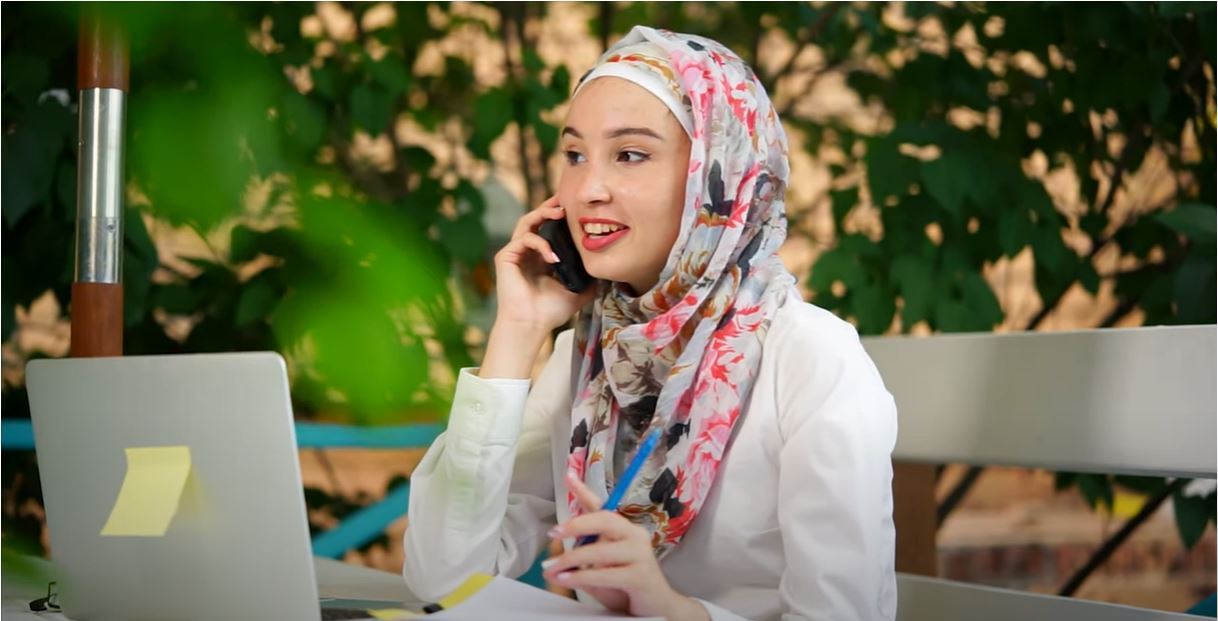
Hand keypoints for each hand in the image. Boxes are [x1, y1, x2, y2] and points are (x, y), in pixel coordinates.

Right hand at [492, 196, 596, 332]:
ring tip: (560, 213)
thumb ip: (589, 280)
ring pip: (526, 222)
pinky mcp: (505, 257)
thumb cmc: (550, 313)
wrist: (531, 326)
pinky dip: (540, 243)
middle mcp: (527, 252)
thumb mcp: (577, 292)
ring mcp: (515, 253)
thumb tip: (609, 273)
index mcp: (540, 258)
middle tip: (566, 200)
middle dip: (551, 207)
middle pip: (536, 219)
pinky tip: (553, 256)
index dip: (560, 217)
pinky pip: (524, 239)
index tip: (576, 208)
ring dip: (543, 213)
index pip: (549, 229)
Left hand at [543, 473, 708, 620]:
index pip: (602, 506)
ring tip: (552, 567)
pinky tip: (568, 578)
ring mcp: (640, 554)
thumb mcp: (600, 569)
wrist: (658, 608)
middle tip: (555, 531)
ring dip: (571, 559)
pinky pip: (605, 573)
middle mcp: (634, 535)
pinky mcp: (640, 576)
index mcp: (624, 530)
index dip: (584, 490)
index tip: (568, 475)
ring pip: (599, 550)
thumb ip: (582, 558)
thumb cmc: (626, 587)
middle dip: (576, 524)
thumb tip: (555, 548)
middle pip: (604, 519)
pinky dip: (582, 576)